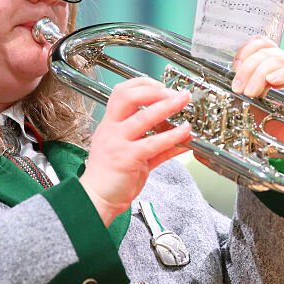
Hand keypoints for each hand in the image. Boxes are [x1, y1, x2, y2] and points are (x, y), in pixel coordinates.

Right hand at [80, 77, 191, 225]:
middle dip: (154, 90)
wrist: (97, 199)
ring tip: (184, 102)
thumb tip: (179, 135)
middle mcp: (112, 129)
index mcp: (110, 124)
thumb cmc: (113, 177)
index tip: (162, 85)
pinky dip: (172, 136)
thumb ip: (155, 142)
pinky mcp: (127, 158)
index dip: (143, 84)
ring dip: (167, 107)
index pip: (121, 92)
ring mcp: (118, 143)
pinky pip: (153, 143)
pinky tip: (185, 133)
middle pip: (127, 97)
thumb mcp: (132, 152)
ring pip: (143, 117)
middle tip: (174, 92)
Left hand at [231, 37, 283, 152]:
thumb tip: (232, 72)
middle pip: (267, 52)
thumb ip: (241, 80)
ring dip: (261, 74)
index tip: (235, 67)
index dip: (246, 51)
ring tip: (252, 91)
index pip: (261, 43)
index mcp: (270, 61)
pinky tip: (273, 81)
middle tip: (239, 87)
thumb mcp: (246, 95)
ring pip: (280, 60)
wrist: (278, 136)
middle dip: (249, 69)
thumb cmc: (263, 114)